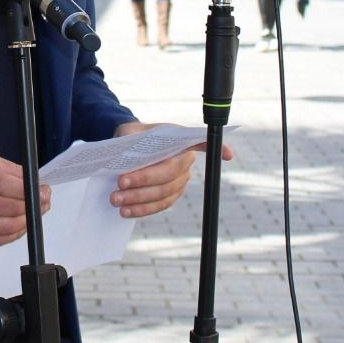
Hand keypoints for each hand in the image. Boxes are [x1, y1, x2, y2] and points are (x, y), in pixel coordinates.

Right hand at [0, 152, 49, 247]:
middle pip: (12, 209)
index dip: (32, 190)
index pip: (10, 186)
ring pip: (8, 228)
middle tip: (44, 200)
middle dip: (35, 205)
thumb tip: (34, 181)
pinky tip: (19, 224)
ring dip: (27, 221)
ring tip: (34, 212)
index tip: (44, 190)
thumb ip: (8, 170)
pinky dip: (13, 233)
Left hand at [109, 122, 229, 218]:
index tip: (227, 154)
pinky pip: (158, 206)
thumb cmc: (133, 137)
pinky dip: (141, 210)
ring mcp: (179, 181)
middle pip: (169, 176)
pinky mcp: (170, 196)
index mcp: (179, 141)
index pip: (198, 143)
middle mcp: (184, 162)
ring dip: (139, 199)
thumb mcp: (132, 131)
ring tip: (116, 199)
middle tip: (120, 183)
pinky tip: (126, 211)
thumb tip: (127, 151)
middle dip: (144, 181)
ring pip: (163, 194)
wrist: (127, 148)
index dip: (212, 148)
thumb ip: (134, 138)